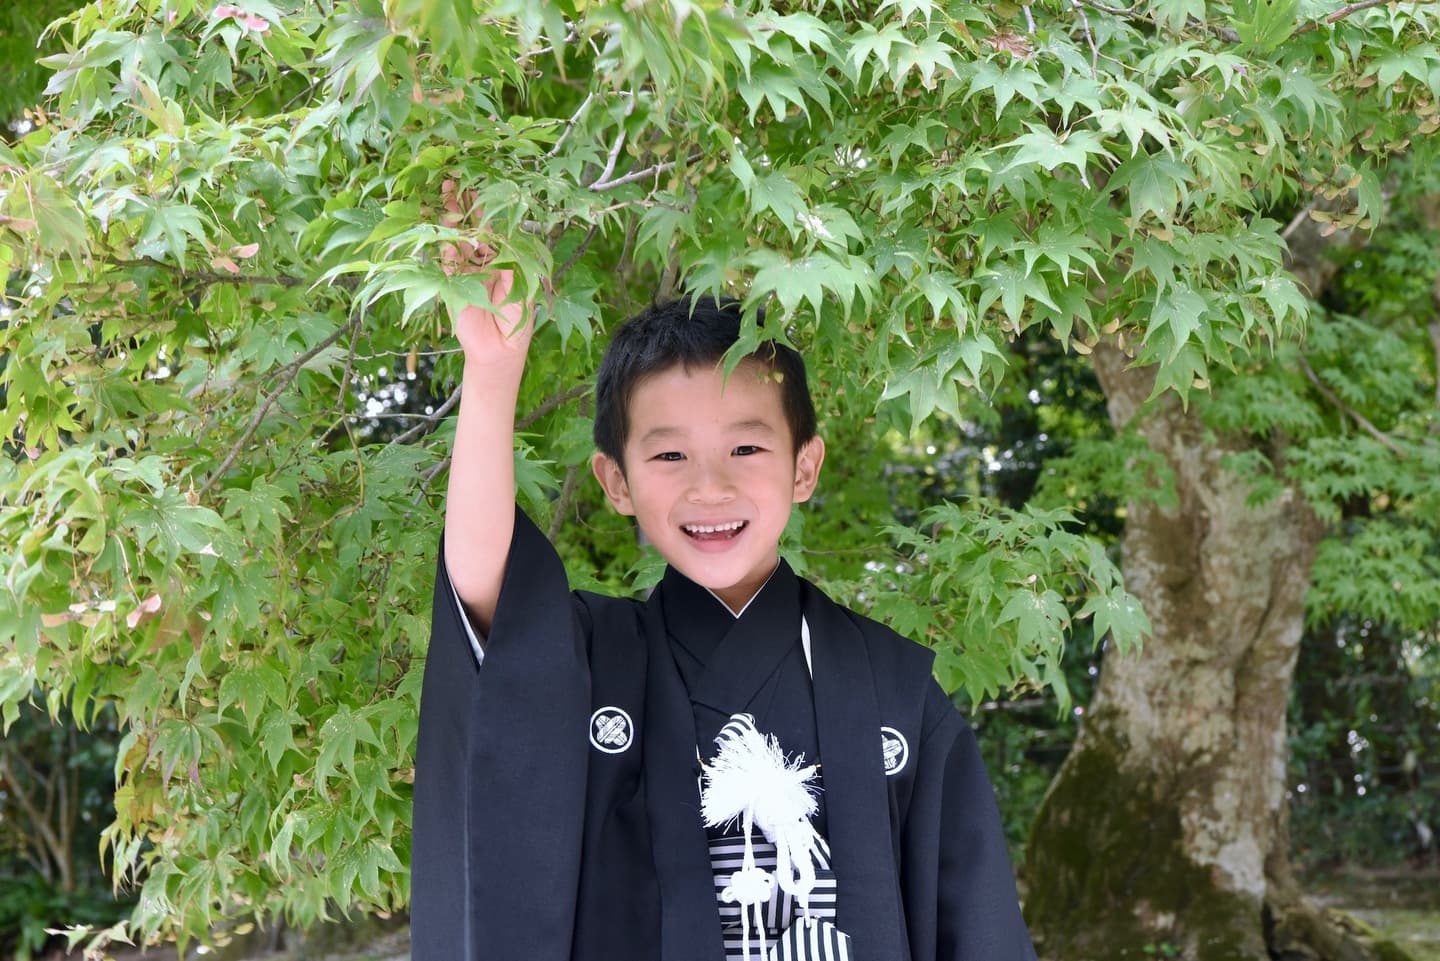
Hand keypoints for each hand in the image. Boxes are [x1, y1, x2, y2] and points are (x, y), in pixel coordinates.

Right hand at [440, 180, 533, 366]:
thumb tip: (503, 232)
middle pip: (471, 227)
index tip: (479, 185)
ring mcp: (465, 270)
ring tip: (445, 191)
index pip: (492, 228)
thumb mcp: (522, 285)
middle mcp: (482, 261)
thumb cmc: (517, 320)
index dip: (485, 208)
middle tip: (453, 179)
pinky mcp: (450, 283)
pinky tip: (444, 222)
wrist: (499, 349)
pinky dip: (445, 241)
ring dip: (450, 216)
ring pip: (456, 238)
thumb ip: (511, 260)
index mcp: (502, 259)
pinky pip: (446, 258)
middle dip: (462, 204)